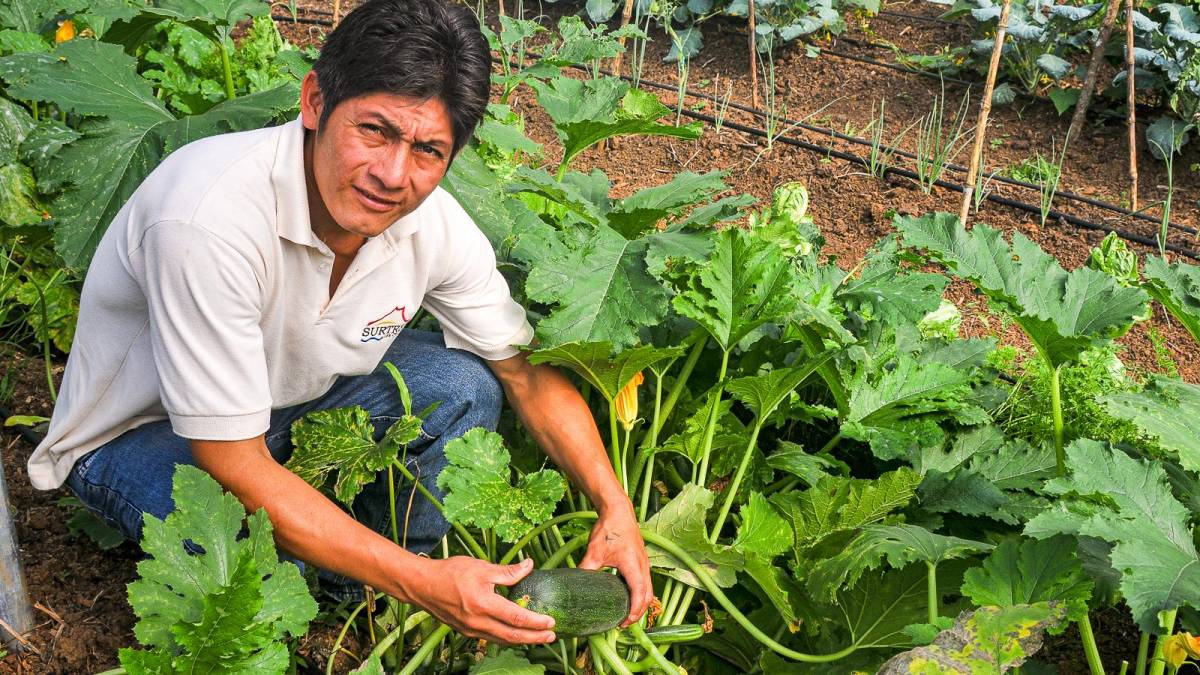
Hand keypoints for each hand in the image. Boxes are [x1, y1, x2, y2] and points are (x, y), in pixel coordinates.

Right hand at [410, 557, 556, 643]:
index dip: (536, 622)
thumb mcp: (481, 567)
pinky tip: (515, 634)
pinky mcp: (466, 630)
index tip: (552, 621)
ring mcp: (471, 629)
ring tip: (539, 637)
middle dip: (535, 638)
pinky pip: (491, 637)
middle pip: (512, 636)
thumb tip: (529, 566)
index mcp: (484, 604)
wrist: (422, 585)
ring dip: (523, 640)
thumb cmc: (450, 572)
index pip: (516, 618)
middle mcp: (478, 621)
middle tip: (552, 636)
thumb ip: (507, 571)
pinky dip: (507, 638)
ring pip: (502, 640)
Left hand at [578, 504, 651, 626]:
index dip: (634, 610)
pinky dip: (641, 594)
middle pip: (647, 595)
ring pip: (648, 589)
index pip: (639, 593)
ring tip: (626, 614)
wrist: (618, 511)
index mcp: (632, 564)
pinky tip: (628, 598)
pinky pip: (646, 582)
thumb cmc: (608, 529)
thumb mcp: (594, 551)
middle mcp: (642, 565)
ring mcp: (644, 563)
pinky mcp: (642, 561)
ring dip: (640, 603)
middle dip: (638, 612)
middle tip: (623, 623)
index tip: (624, 621)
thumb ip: (586, 568)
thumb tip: (574, 586)